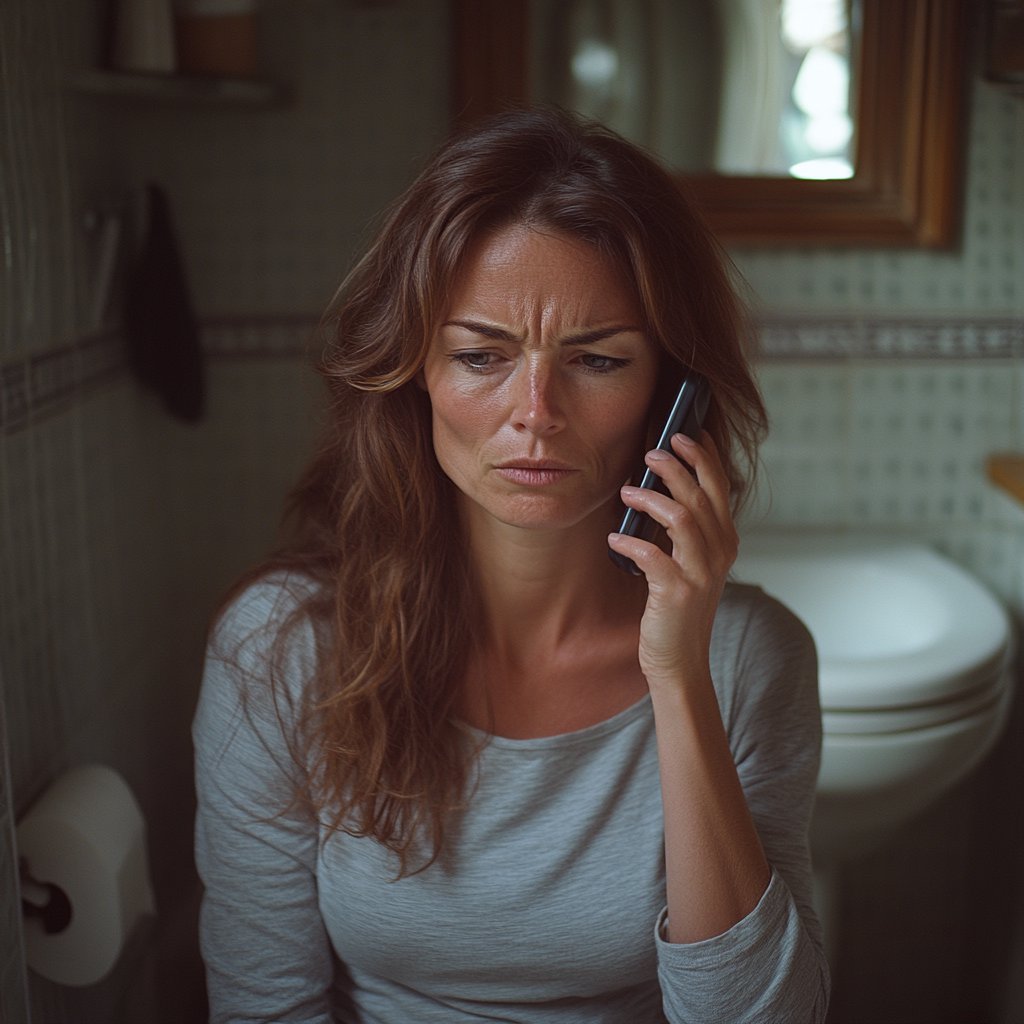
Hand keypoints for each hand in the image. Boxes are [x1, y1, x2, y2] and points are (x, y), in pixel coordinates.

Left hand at [607, 431, 738, 687]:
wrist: (680, 660)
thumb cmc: (677, 607)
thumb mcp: (689, 562)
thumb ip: (683, 529)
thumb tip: (656, 488)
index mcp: (724, 540)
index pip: (720, 486)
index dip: (704, 456)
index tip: (686, 432)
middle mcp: (719, 553)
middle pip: (702, 495)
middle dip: (677, 466)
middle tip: (651, 451)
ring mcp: (700, 573)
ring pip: (682, 517)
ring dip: (651, 498)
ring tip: (627, 490)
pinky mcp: (677, 593)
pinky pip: (653, 556)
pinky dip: (632, 542)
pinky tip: (615, 537)